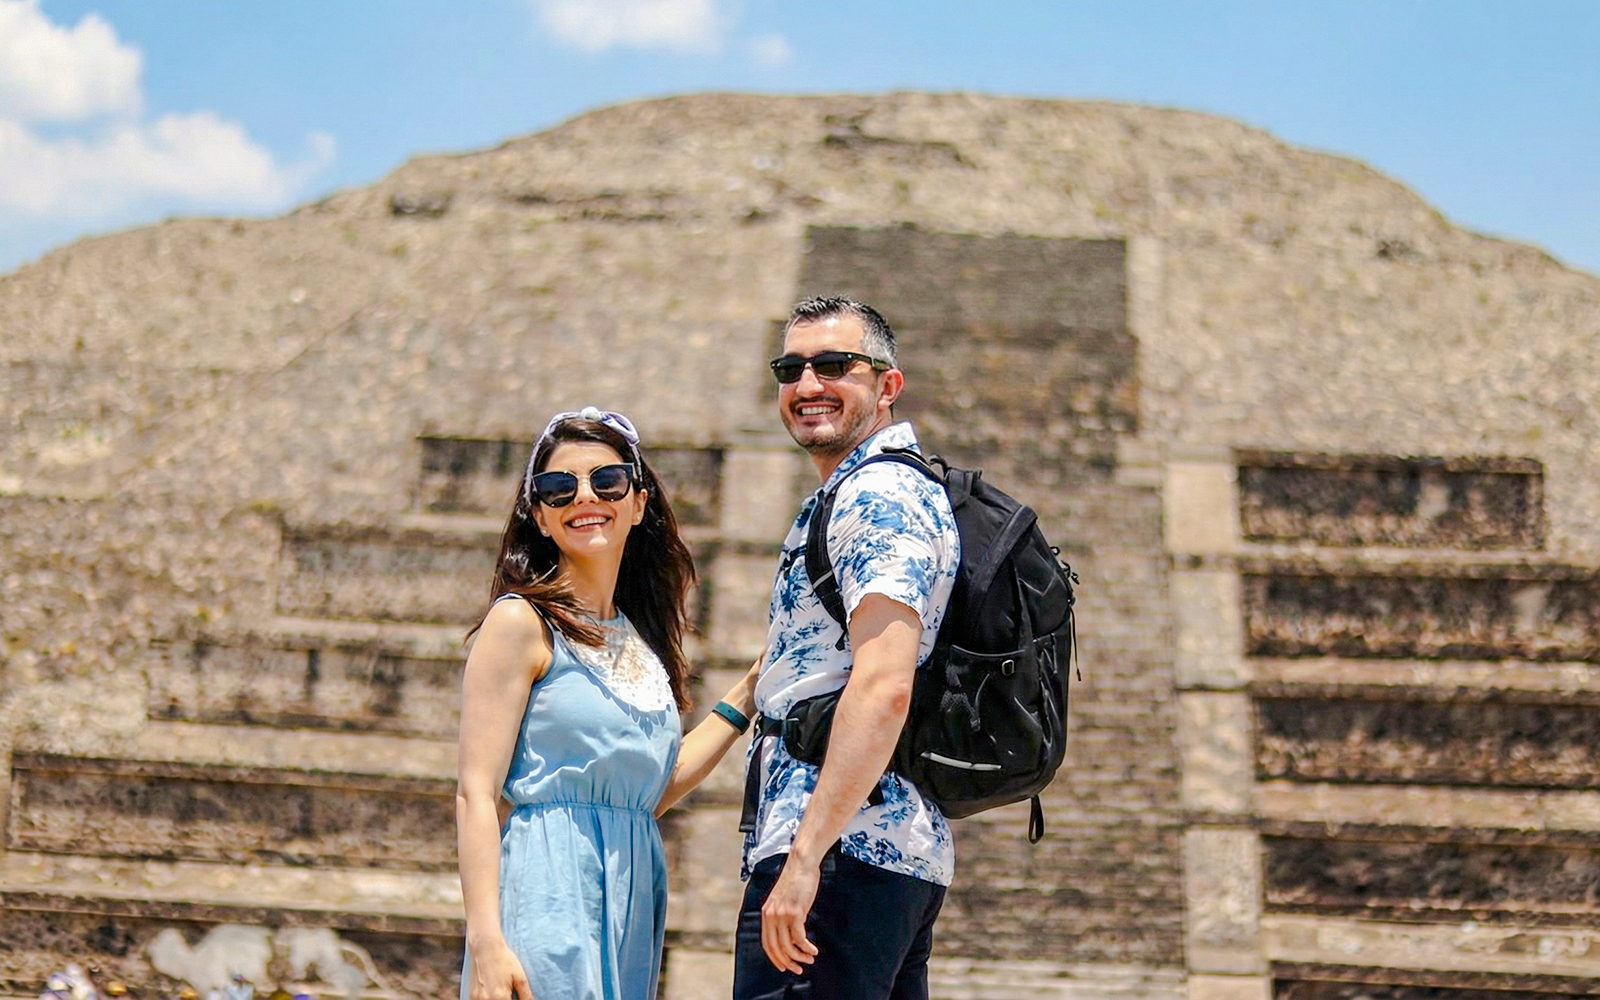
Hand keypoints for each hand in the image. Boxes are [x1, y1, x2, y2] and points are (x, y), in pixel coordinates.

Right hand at [468, 937, 533, 999]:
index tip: (515, 997)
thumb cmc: (504, 960)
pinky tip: (492, 994)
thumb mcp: (520, 977)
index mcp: (500, 997)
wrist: (485, 947)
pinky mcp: (471, 995)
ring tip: (501, 993)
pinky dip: (487, 999)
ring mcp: (476, 998)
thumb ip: (526, 995)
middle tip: (509, 994)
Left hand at [760, 855, 821, 973]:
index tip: (785, 967)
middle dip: (788, 962)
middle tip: (799, 969)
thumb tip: (789, 932)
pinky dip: (807, 947)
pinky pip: (800, 938)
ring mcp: (782, 914)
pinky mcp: (795, 912)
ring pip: (788, 946)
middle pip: (777, 948)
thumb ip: (782, 914)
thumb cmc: (796, 881)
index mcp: (766, 914)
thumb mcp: (783, 899)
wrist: (801, 864)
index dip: (776, 958)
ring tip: (810, 959)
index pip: (767, 944)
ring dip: (800, 956)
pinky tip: (814, 950)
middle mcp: (771, 916)